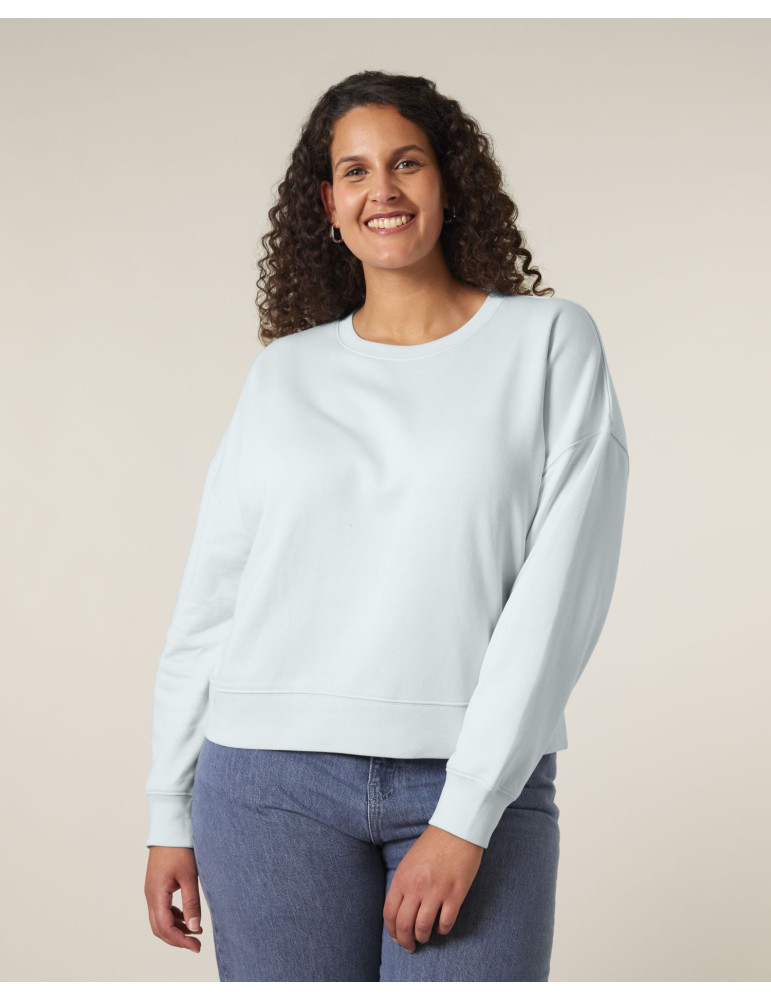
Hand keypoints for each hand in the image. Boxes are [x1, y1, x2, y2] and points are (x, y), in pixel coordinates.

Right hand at [144, 846, 203, 952]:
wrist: (169, 827)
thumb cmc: (179, 848)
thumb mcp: (189, 876)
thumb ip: (192, 903)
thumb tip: (194, 928)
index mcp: (156, 895)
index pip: (165, 928)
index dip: (180, 941)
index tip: (196, 947)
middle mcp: (150, 895)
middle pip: (159, 928)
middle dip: (177, 939)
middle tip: (196, 945)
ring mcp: (152, 891)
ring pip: (160, 920)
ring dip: (176, 929)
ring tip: (195, 933)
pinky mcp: (157, 886)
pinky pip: (162, 909)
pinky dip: (174, 918)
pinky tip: (187, 918)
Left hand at [383, 824, 483, 952]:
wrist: (456, 829)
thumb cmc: (432, 844)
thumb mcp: (409, 862)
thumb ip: (403, 884)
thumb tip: (400, 910)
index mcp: (402, 878)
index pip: (390, 913)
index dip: (392, 931)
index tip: (397, 938)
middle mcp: (416, 887)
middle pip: (404, 925)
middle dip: (405, 941)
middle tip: (410, 946)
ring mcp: (436, 892)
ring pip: (423, 928)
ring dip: (423, 937)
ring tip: (425, 937)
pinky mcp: (455, 894)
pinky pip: (445, 923)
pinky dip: (442, 930)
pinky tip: (442, 926)